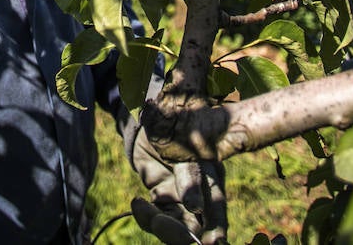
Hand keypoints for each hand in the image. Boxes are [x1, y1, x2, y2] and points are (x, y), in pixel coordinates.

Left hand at [123, 116, 224, 244]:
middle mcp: (201, 192)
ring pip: (177, 225)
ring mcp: (182, 199)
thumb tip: (196, 206)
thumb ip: (189, 173)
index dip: (216, 224)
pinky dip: (145, 215)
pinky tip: (137, 203)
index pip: (216, 204)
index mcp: (213, 176)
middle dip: (184, 234)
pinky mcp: (164, 200)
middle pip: (198, 224)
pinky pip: (157, 217)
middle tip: (173, 235)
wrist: (152, 119)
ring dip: (161, 225)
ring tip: (146, 211)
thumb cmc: (174, 126)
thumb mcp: (182, 146)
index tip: (210, 242)